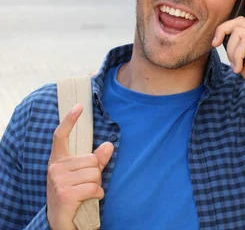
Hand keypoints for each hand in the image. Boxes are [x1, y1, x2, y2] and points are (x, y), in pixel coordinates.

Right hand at [47, 104, 113, 229]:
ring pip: (95, 173)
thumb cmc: (73, 196)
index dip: (69, 120)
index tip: (78, 107)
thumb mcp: (82, 176)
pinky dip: (97, 195)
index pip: (60, 136)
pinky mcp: (65, 193)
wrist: (61, 222)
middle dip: (95, 174)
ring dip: (97, 185)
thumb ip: (94, 161)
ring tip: (85, 194)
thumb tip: (109, 145)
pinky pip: (95, 187)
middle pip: (91, 160)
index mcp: (57, 161)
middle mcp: (55, 168)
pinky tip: (89, 200)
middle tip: (85, 186)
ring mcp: (58, 181)